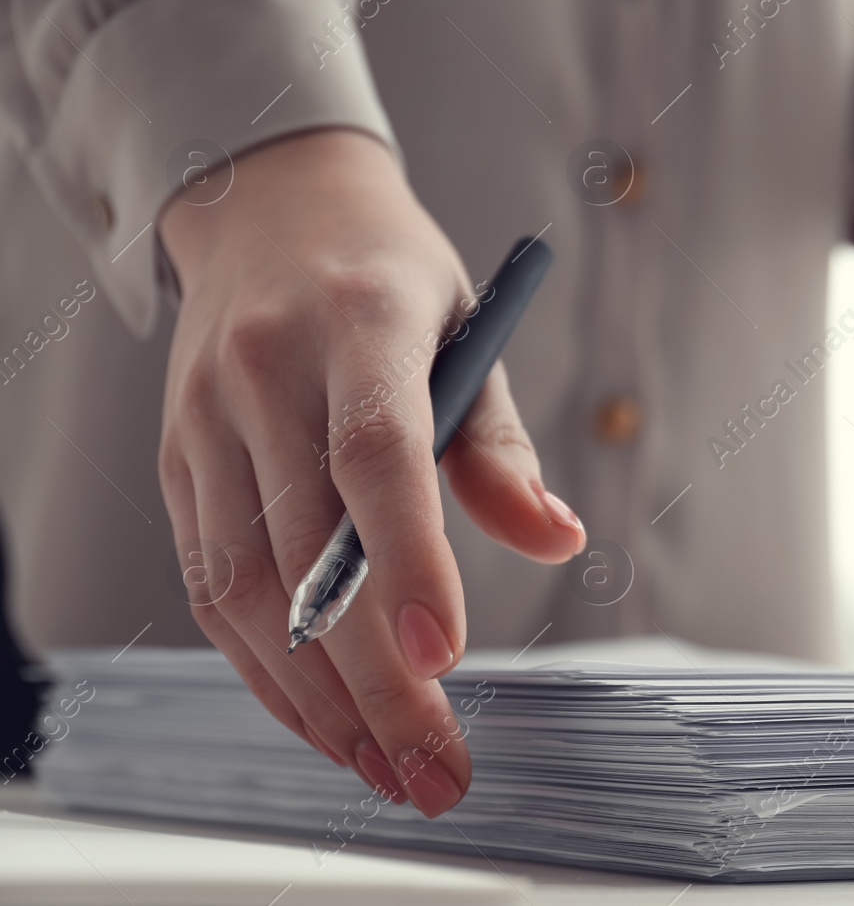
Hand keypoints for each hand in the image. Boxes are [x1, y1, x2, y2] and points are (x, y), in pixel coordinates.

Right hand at [157, 129, 584, 815]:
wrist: (268, 205)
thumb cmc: (390, 274)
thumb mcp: (471, 327)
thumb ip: (501, 446)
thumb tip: (557, 540)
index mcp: (358, 325)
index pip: (375, 454)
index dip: (407, 560)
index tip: (442, 657)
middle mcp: (265, 372)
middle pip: (307, 550)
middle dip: (371, 679)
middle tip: (432, 767)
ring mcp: (206, 420)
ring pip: (245, 587)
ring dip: (313, 696)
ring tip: (382, 768)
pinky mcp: (177, 460)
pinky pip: (210, 583)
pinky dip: (262, 665)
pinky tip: (318, 715)